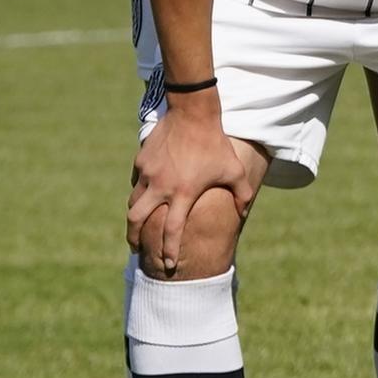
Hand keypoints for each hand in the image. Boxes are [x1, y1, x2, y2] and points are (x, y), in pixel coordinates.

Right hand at [127, 102, 251, 277]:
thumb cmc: (216, 144)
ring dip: (134, 216)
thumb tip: (244, 214)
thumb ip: (242, 195)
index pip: (171, 230)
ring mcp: (148, 173)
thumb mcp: (234, 170)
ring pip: (133, 202)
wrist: (193, 113)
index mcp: (184, 193)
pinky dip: (139, 191)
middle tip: (136, 248)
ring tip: (136, 225)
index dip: (169, 250)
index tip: (168, 264)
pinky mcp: (141, 160)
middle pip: (137, 220)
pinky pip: (136, 182)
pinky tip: (145, 195)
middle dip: (133, 238)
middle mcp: (162, 186)